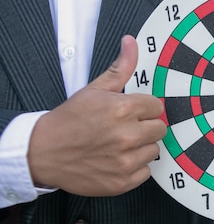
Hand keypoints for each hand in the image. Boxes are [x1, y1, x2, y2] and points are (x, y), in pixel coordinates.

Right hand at [27, 35, 166, 195]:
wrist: (43, 153)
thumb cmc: (69, 120)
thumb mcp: (94, 89)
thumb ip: (120, 68)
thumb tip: (131, 43)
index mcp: (123, 109)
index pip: (157, 106)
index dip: (144, 108)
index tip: (131, 112)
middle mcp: (127, 136)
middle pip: (160, 128)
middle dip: (145, 126)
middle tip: (124, 128)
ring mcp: (126, 161)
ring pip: (154, 150)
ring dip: (141, 148)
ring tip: (119, 144)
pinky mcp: (123, 181)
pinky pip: (146, 172)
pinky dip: (134, 168)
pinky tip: (117, 160)